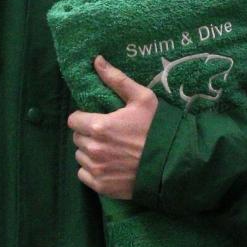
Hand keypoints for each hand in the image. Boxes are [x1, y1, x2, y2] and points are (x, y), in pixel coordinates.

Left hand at [67, 58, 158, 198]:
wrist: (173, 164)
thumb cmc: (159, 128)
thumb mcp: (142, 99)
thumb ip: (116, 80)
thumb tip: (97, 60)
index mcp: (99, 126)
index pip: (73, 120)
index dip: (84, 118)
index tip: (97, 119)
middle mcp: (93, 149)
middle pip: (77, 138)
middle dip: (88, 134)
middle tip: (107, 134)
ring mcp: (97, 169)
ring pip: (80, 156)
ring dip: (90, 152)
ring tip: (110, 150)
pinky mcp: (101, 186)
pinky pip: (84, 175)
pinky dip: (93, 170)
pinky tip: (109, 165)